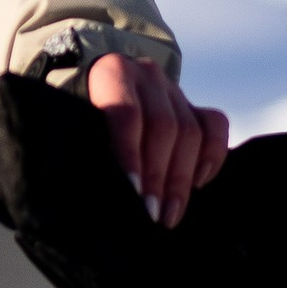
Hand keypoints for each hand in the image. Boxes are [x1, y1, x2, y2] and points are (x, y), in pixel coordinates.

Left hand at [84, 51, 228, 229]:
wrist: (89, 98)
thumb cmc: (74, 123)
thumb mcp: (71, 128)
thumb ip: (82, 147)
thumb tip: (97, 193)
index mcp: (112, 72)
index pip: (126, 113)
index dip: (130, 154)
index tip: (132, 191)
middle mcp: (147, 75)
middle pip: (164, 126)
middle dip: (158, 175)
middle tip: (151, 215)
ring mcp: (174, 91)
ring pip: (192, 131)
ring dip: (182, 178)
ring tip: (169, 214)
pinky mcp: (194, 107)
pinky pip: (215, 126)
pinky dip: (213, 155)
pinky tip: (199, 183)